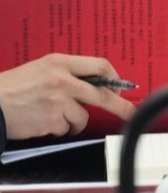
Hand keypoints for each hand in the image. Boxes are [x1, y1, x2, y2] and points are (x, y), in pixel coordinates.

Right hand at [0, 53, 135, 138]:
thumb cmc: (11, 88)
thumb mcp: (40, 69)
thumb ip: (66, 73)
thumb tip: (93, 84)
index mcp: (60, 63)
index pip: (100, 66)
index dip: (114, 78)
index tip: (120, 86)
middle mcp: (62, 81)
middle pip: (103, 95)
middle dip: (121, 106)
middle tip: (130, 112)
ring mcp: (58, 102)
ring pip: (82, 117)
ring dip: (72, 121)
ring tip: (51, 115)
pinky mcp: (51, 121)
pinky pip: (65, 129)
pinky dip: (57, 129)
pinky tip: (41, 122)